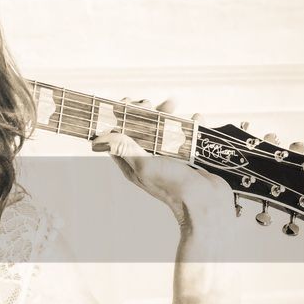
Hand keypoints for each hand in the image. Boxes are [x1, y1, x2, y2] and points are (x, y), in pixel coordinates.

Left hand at [91, 97, 233, 232]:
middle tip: (151, 104)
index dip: (119, 118)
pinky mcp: (186, 156)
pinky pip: (185, 135)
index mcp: (132, 164)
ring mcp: (166, 158)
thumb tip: (96, 141)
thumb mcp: (145, 165)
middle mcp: (147, 160)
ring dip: (167, 114)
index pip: (118, 137)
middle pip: (139, 129)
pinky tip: (196, 119)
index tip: (127, 102)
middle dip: (144, 113)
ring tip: (174, 105)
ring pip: (162, 129)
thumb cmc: (173, 186)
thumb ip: (124, 149)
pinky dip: (190, 125)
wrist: (206, 202)